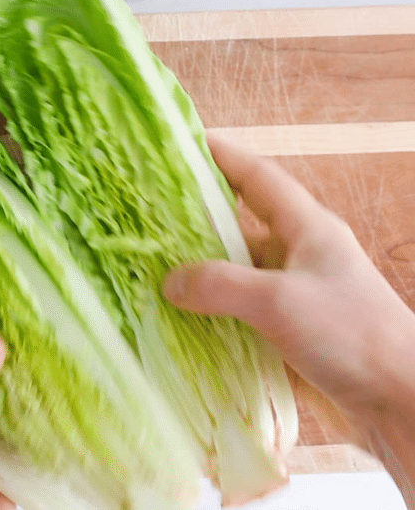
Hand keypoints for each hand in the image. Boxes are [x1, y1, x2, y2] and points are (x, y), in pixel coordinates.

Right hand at [162, 134, 414, 505]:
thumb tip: (170, 282)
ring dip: (201, 273)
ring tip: (153, 269)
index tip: (185, 144)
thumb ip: (220, 285)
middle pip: (240, 225)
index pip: (259, 178)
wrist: (398, 397)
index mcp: (307, 229)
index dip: (224, 156)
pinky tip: (180, 319)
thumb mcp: (279, 300)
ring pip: (236, 273)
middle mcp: (298, 255)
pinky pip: (239, 312)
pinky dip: (211, 312)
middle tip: (151, 214)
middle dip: (197, 219)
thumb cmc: (350, 333)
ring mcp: (293, 294)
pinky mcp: (288, 330)